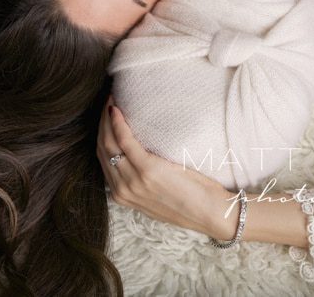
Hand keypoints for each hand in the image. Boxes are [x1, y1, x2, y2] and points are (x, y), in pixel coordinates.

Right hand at [97, 95, 233, 237]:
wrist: (212, 214)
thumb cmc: (191, 202)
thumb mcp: (158, 195)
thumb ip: (142, 181)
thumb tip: (138, 154)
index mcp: (123, 196)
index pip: (103, 159)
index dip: (102, 134)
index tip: (106, 114)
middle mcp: (123, 190)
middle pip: (102, 149)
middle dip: (101, 123)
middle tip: (107, 101)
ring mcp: (133, 182)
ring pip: (108, 144)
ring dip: (107, 119)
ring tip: (111, 99)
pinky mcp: (147, 170)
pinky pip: (124, 141)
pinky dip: (118, 123)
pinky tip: (117, 109)